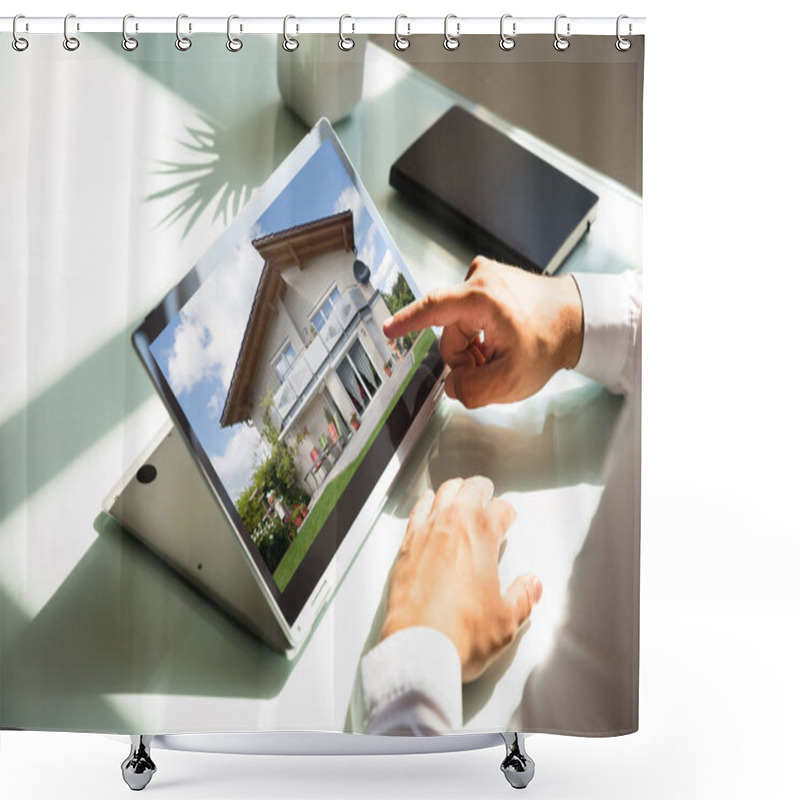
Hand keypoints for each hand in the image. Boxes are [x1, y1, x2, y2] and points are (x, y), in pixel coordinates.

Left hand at [380, 477, 542, 682]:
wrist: (418, 647)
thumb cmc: (462, 633)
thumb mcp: (506, 620)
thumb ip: (523, 597)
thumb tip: (532, 584)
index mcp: (483, 535)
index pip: (501, 509)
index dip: (507, 513)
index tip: (508, 518)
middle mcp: (453, 524)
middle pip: (470, 489)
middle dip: (482, 490)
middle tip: (486, 494)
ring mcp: (426, 532)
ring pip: (442, 493)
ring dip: (454, 491)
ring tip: (459, 493)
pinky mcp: (405, 546)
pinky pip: (416, 512)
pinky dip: (425, 503)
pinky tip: (427, 504)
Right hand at [383, 256, 583, 407]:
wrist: (579, 318)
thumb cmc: (551, 340)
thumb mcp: (512, 380)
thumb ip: (472, 390)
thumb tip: (452, 386)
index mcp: (482, 299)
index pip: (433, 309)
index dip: (407, 322)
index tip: (388, 329)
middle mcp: (481, 280)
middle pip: (449, 331)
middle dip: (464, 356)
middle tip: (489, 368)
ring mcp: (486, 276)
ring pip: (459, 326)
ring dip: (474, 347)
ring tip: (499, 356)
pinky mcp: (490, 280)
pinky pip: (470, 316)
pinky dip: (481, 334)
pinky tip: (500, 342)